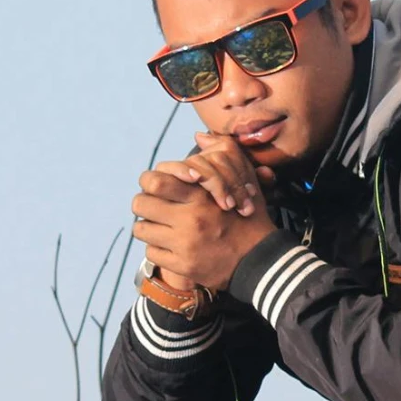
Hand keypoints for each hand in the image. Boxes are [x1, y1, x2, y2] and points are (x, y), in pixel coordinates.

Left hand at [131, 134, 278, 292]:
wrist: (260, 260)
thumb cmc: (248, 218)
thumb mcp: (242, 181)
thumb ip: (221, 156)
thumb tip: (199, 135)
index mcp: (199, 196)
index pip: (154, 181)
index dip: (150, 182)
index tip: (158, 188)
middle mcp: (188, 219)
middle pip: (140, 203)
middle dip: (145, 204)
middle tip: (154, 208)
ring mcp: (184, 244)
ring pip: (141, 229)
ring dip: (149, 227)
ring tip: (162, 228)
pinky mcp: (182, 266)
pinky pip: (151, 253)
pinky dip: (158, 249)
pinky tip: (172, 247)